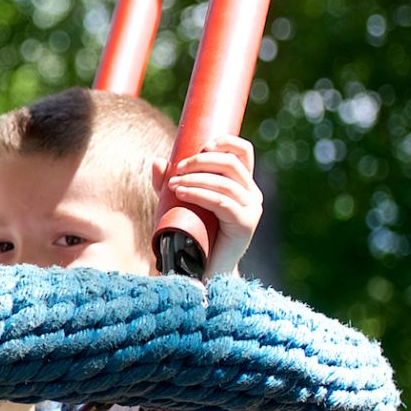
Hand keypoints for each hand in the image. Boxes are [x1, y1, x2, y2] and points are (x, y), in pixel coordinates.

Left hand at [166, 135, 261, 276]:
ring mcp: (252, 209)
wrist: (200, 268)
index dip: (224, 142)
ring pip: (224, 182)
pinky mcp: (246, 224)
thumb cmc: (191, 232)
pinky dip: (200, 194)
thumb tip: (158, 161)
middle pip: (230, 163)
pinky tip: (182, 193)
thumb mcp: (177, 201)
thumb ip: (168, 182)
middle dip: (200, 162)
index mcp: (241, 183)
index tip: (200, 147)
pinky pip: (223, 202)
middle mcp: (252, 193)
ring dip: (196, 179)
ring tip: (173, 186)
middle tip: (176, 171)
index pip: (242, 151)